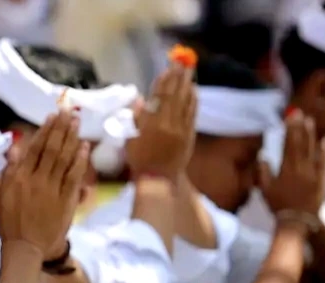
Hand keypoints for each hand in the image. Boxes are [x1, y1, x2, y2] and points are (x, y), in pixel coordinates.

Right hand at [0, 110, 89, 258]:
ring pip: (63, 158)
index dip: (45, 130)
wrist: (25, 248)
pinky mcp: (65, 200)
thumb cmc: (10, 223)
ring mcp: (52, 189)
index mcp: (18, 178)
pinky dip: (79, 160)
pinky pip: (74, 175)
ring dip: (71, 138)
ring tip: (76, 122)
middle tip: (68, 112)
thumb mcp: (2, 196)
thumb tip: (16, 148)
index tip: (52, 116)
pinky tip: (84, 147)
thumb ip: (10, 171)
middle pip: (51, 149)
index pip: (34, 148)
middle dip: (60, 128)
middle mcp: (36, 180)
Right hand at [125, 65, 196, 179]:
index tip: (167, 68)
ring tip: (189, 71)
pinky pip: (192, 113)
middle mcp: (168, 123)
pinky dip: (193, 100)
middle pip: (174, 96)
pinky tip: (194, 90)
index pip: (159, 98)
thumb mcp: (131, 139)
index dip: (163, 82)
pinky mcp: (189, 133)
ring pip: (185, 102)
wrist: (159, 177)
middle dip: (178, 78)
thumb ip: (136, 119)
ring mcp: (181, 128)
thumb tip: (140, 100)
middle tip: (182, 62)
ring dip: (187, 85)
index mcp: (151, 124)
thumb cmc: (140, 159)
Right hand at [261, 111, 324, 215]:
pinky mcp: (322, 178)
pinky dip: (324, 150)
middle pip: (301, 143)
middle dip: (300, 127)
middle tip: (299, 113)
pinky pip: (324, 161)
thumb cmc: (278, 205)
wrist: (297, 221)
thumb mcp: (264, 190)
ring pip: (312, 149)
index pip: (288, 144)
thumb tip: (263, 157)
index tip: (289, 117)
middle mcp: (301, 167)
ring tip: (310, 121)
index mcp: (286, 169)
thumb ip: (263, 172)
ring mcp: (313, 172)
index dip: (290, 129)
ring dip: (311, 134)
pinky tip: (324, 139)